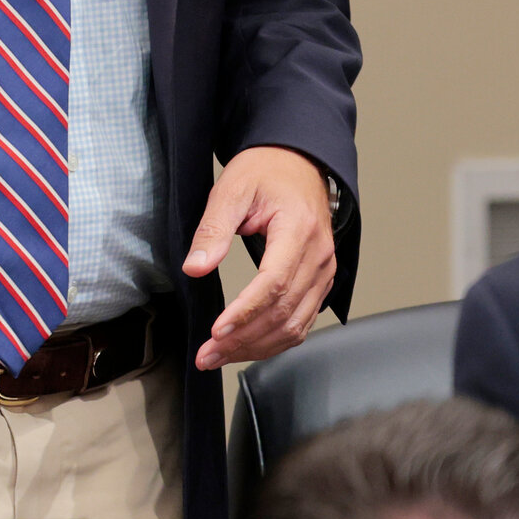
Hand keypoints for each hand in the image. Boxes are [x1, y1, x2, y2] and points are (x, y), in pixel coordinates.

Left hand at [182, 146, 335, 369]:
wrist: (297, 161)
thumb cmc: (266, 171)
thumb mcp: (232, 189)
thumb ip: (213, 229)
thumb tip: (195, 266)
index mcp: (299, 230)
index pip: (273, 283)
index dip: (245, 312)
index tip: (217, 331)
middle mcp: (319, 255)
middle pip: (284, 312)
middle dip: (243, 340)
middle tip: (206, 355)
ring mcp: (324, 271)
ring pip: (295, 325)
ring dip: (256, 347)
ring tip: (218, 357)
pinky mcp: (320, 281)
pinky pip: (302, 321)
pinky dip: (274, 340)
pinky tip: (247, 347)